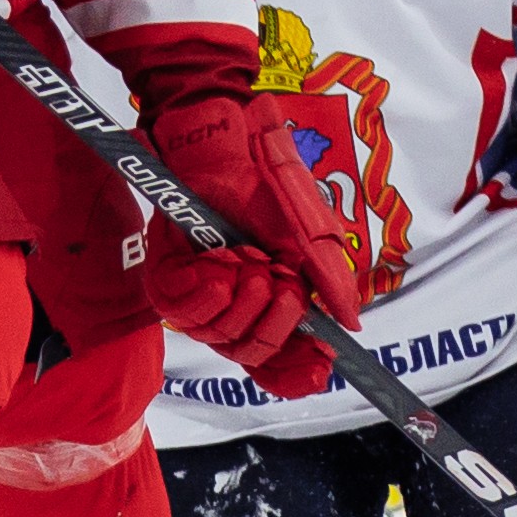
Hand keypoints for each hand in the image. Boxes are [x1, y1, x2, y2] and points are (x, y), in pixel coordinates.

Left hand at [140, 95, 359, 398]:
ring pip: (214, 335)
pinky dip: (200, 293)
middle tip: (279, 286)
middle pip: (248, 352)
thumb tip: (349, 326)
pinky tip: (215, 269)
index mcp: (272, 294)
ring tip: (248, 265)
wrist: (228, 144)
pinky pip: (178, 309)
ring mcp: (200, 288)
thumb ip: (329, 281)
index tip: (314, 371)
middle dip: (270, 327)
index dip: (293, 370)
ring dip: (237, 305)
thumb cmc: (271, 184)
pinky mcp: (167, 271)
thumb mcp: (312, 236)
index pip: (278, 353)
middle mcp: (234, 299)